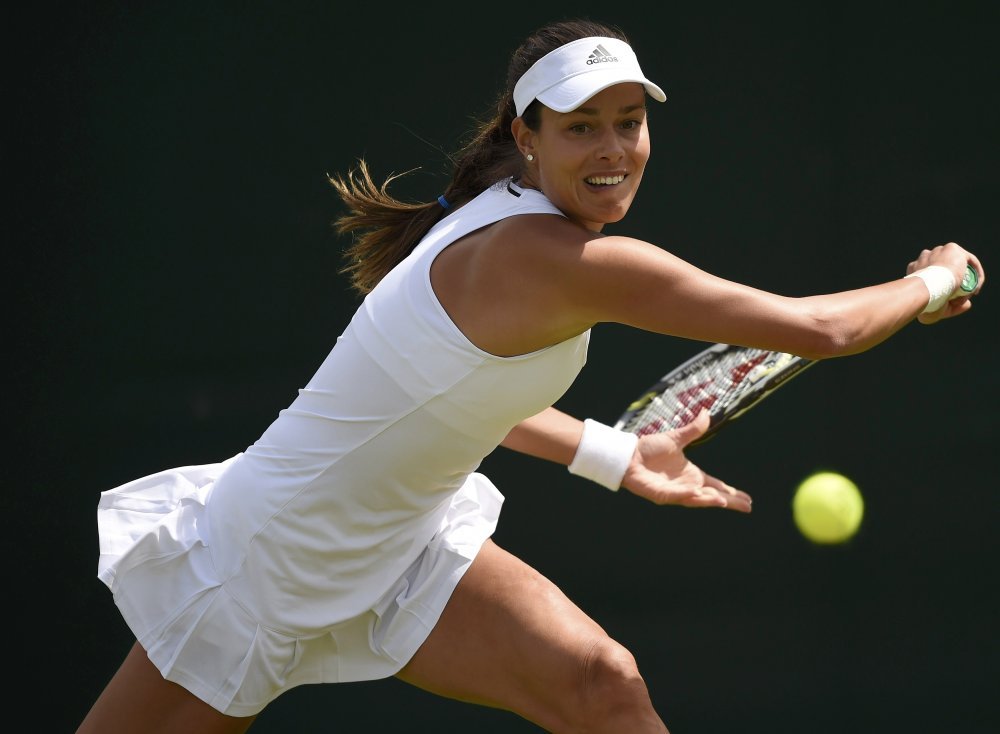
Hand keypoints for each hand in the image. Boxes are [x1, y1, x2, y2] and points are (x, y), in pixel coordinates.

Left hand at [620, 410, 751, 511]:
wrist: (628, 454)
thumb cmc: (649, 448)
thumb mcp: (676, 438)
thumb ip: (693, 429)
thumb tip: (707, 413)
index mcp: (692, 474)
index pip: (716, 485)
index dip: (731, 492)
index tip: (748, 499)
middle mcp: (686, 485)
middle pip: (712, 496)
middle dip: (729, 501)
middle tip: (747, 507)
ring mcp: (674, 492)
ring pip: (697, 499)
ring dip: (710, 500)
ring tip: (725, 501)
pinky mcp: (661, 495)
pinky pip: (677, 496)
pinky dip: (687, 495)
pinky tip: (697, 493)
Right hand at [907, 242, 984, 323]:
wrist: (927, 289)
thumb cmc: (925, 301)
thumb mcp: (935, 309)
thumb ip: (951, 308)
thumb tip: (967, 304)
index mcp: (916, 269)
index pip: (932, 274)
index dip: (944, 286)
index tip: (951, 297)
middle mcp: (925, 257)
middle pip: (946, 268)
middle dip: (955, 281)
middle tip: (959, 295)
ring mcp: (938, 251)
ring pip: (958, 265)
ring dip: (965, 279)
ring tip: (966, 294)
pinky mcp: (952, 249)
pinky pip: (970, 261)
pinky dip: (976, 275)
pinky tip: (975, 288)